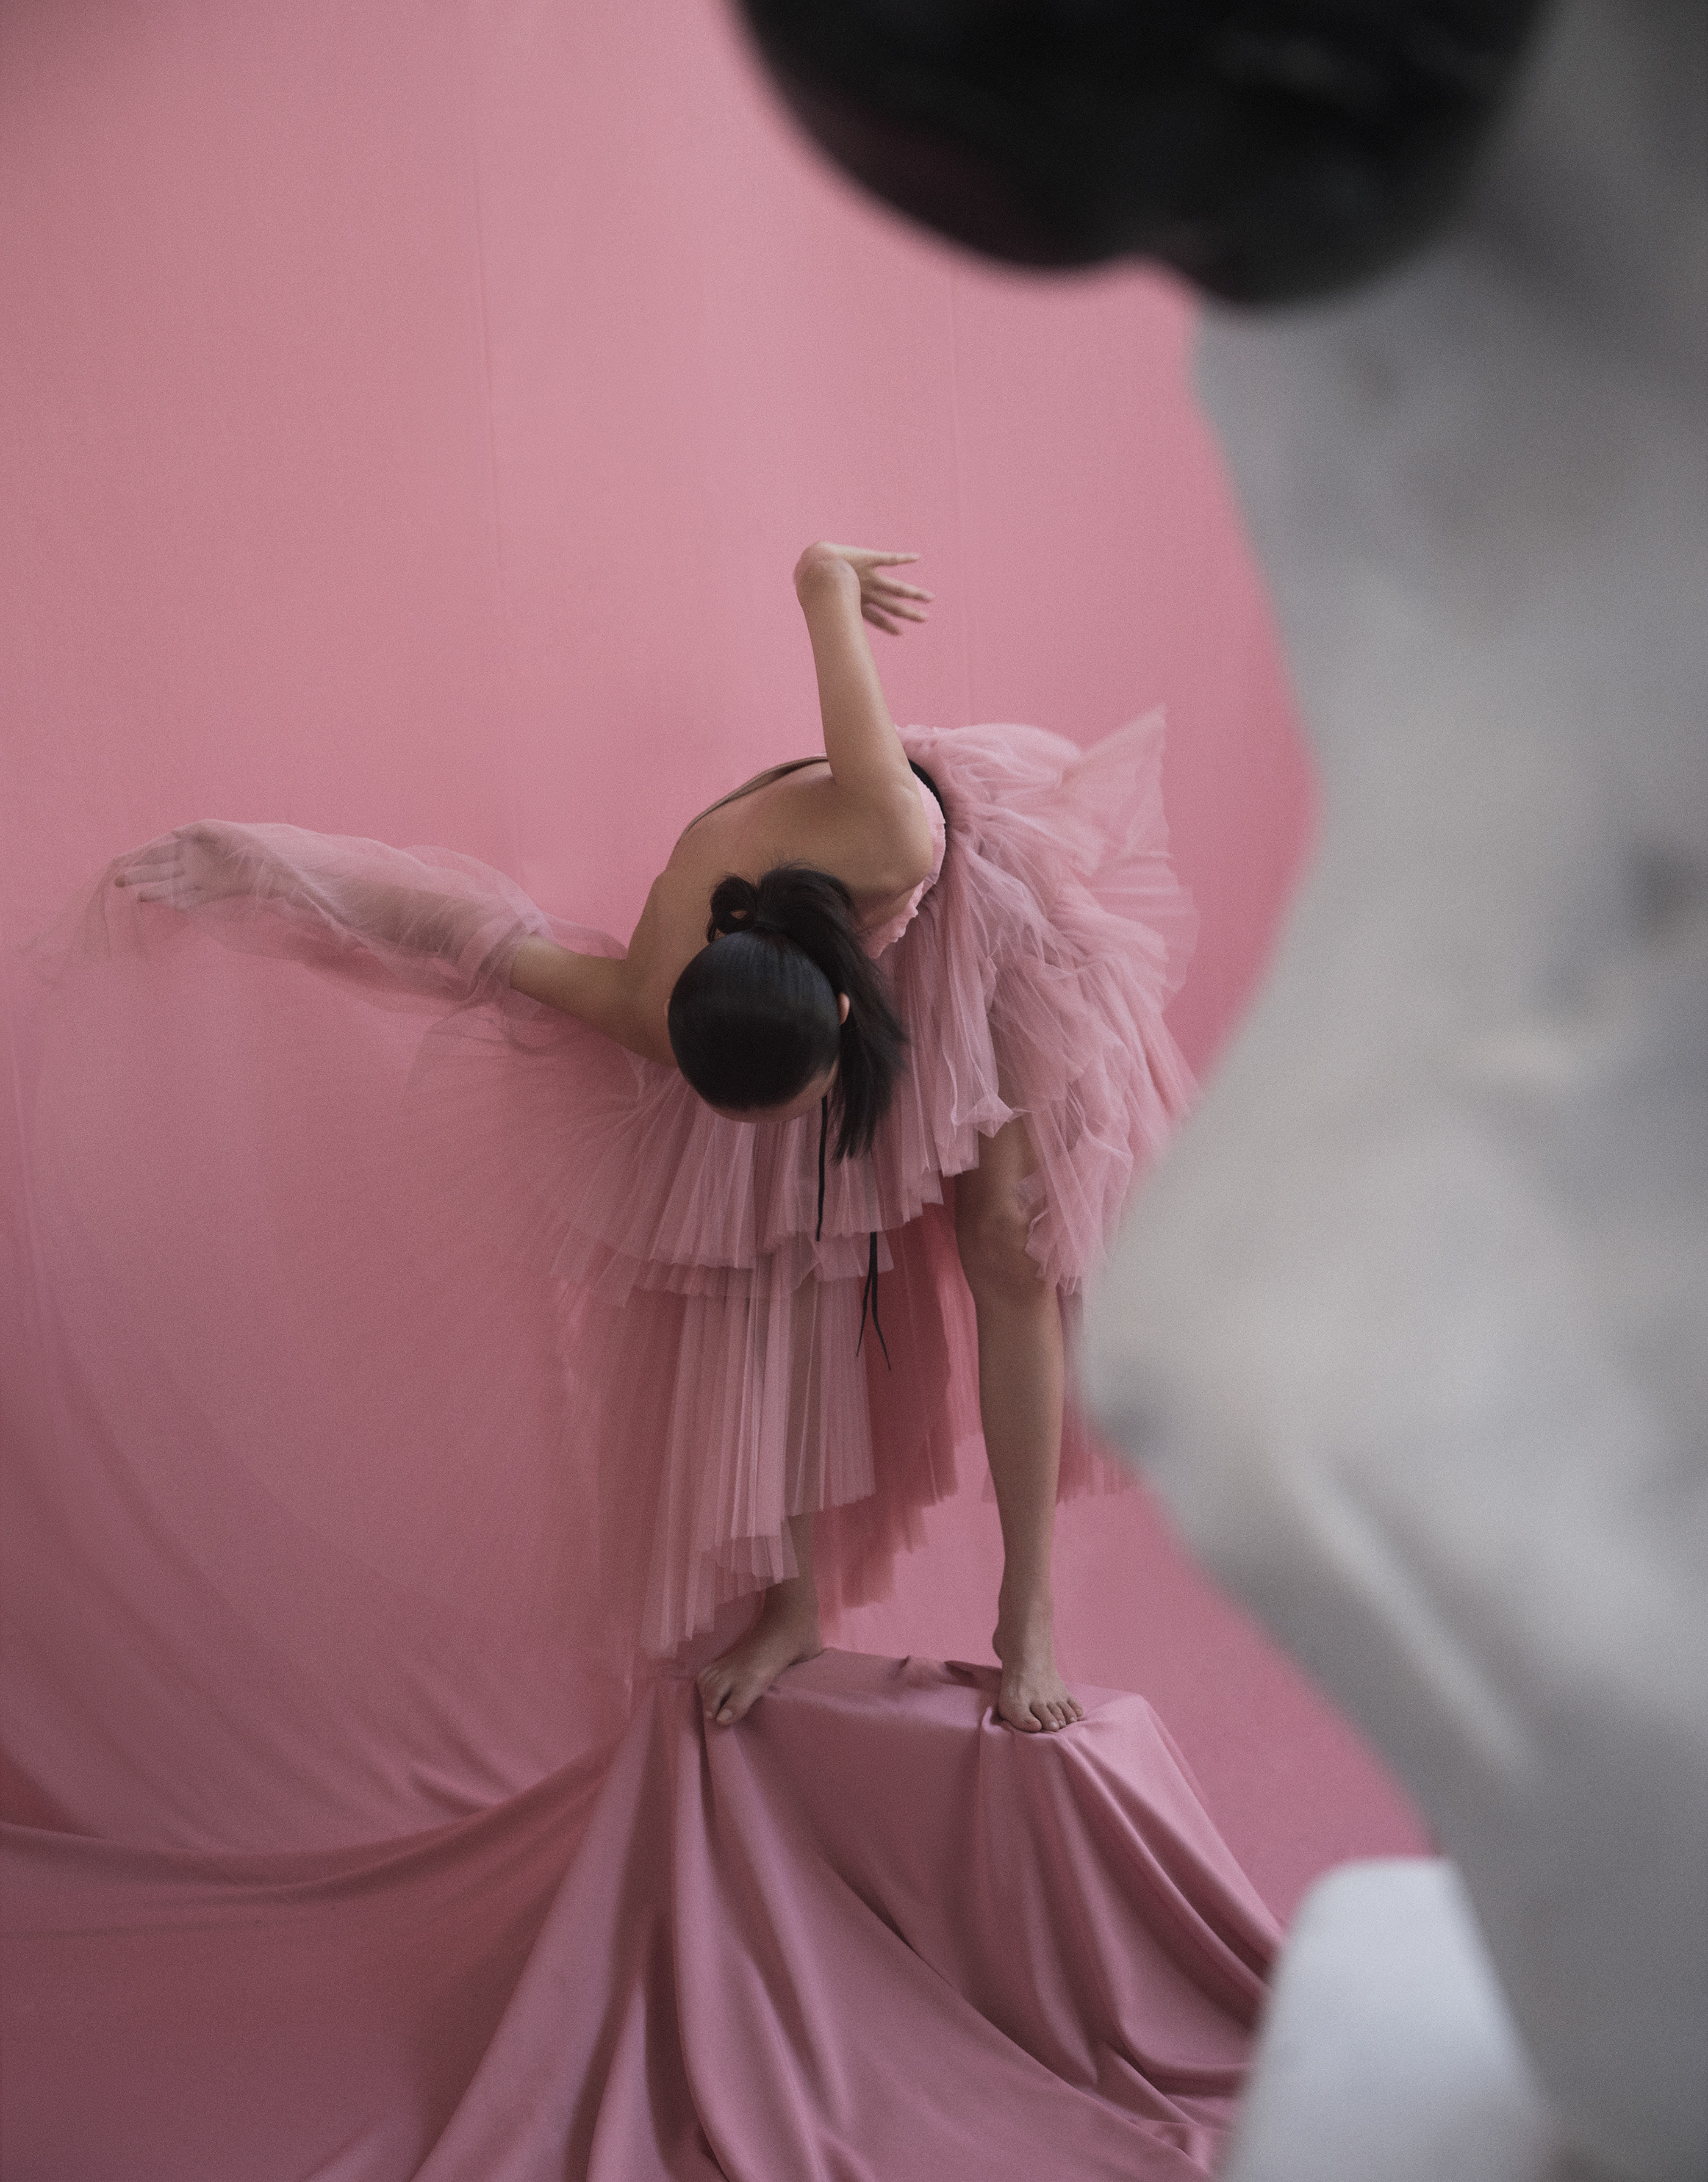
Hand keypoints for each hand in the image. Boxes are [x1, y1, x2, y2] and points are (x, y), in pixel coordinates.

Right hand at [113, 821, 257, 907]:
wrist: (266, 859)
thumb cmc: (241, 839)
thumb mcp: (216, 828)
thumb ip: (194, 829)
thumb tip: (173, 833)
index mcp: (187, 846)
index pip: (157, 852)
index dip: (138, 856)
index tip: (119, 862)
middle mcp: (190, 863)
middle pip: (158, 871)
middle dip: (138, 875)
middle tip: (118, 882)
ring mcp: (200, 879)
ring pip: (171, 887)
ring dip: (155, 891)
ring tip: (137, 897)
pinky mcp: (213, 892)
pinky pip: (192, 899)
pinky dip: (179, 901)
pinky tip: (166, 904)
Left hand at [794, 542, 932, 634]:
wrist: (813, 561)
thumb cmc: (813, 577)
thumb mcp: (817, 596)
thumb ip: (819, 607)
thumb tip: (807, 619)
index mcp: (855, 600)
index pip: (876, 617)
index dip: (888, 626)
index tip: (900, 634)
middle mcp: (866, 590)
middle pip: (892, 605)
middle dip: (909, 613)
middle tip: (926, 619)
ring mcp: (869, 575)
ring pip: (896, 587)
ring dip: (913, 593)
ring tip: (929, 597)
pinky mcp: (869, 558)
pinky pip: (889, 558)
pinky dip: (903, 558)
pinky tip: (917, 557)